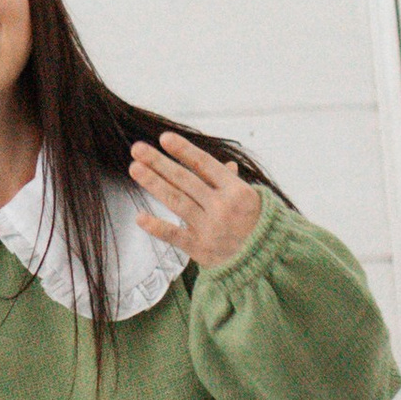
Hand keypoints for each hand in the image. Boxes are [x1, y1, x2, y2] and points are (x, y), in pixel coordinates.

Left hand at [127, 131, 260, 269]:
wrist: (265, 261)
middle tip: (137, 149)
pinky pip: (175, 235)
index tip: (164, 138)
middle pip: (185, 180)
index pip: (204, 164)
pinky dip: (157, 227)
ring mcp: (210, 227)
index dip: (183, 150)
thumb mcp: (249, 198)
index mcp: (236, 190)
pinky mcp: (200, 249)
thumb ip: (231, 181)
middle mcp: (222, 206)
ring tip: (135, 168)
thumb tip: (226, 164)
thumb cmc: (254, 224)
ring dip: (153, 183)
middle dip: (159, 163)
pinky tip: (140, 217)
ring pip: (176, 201)